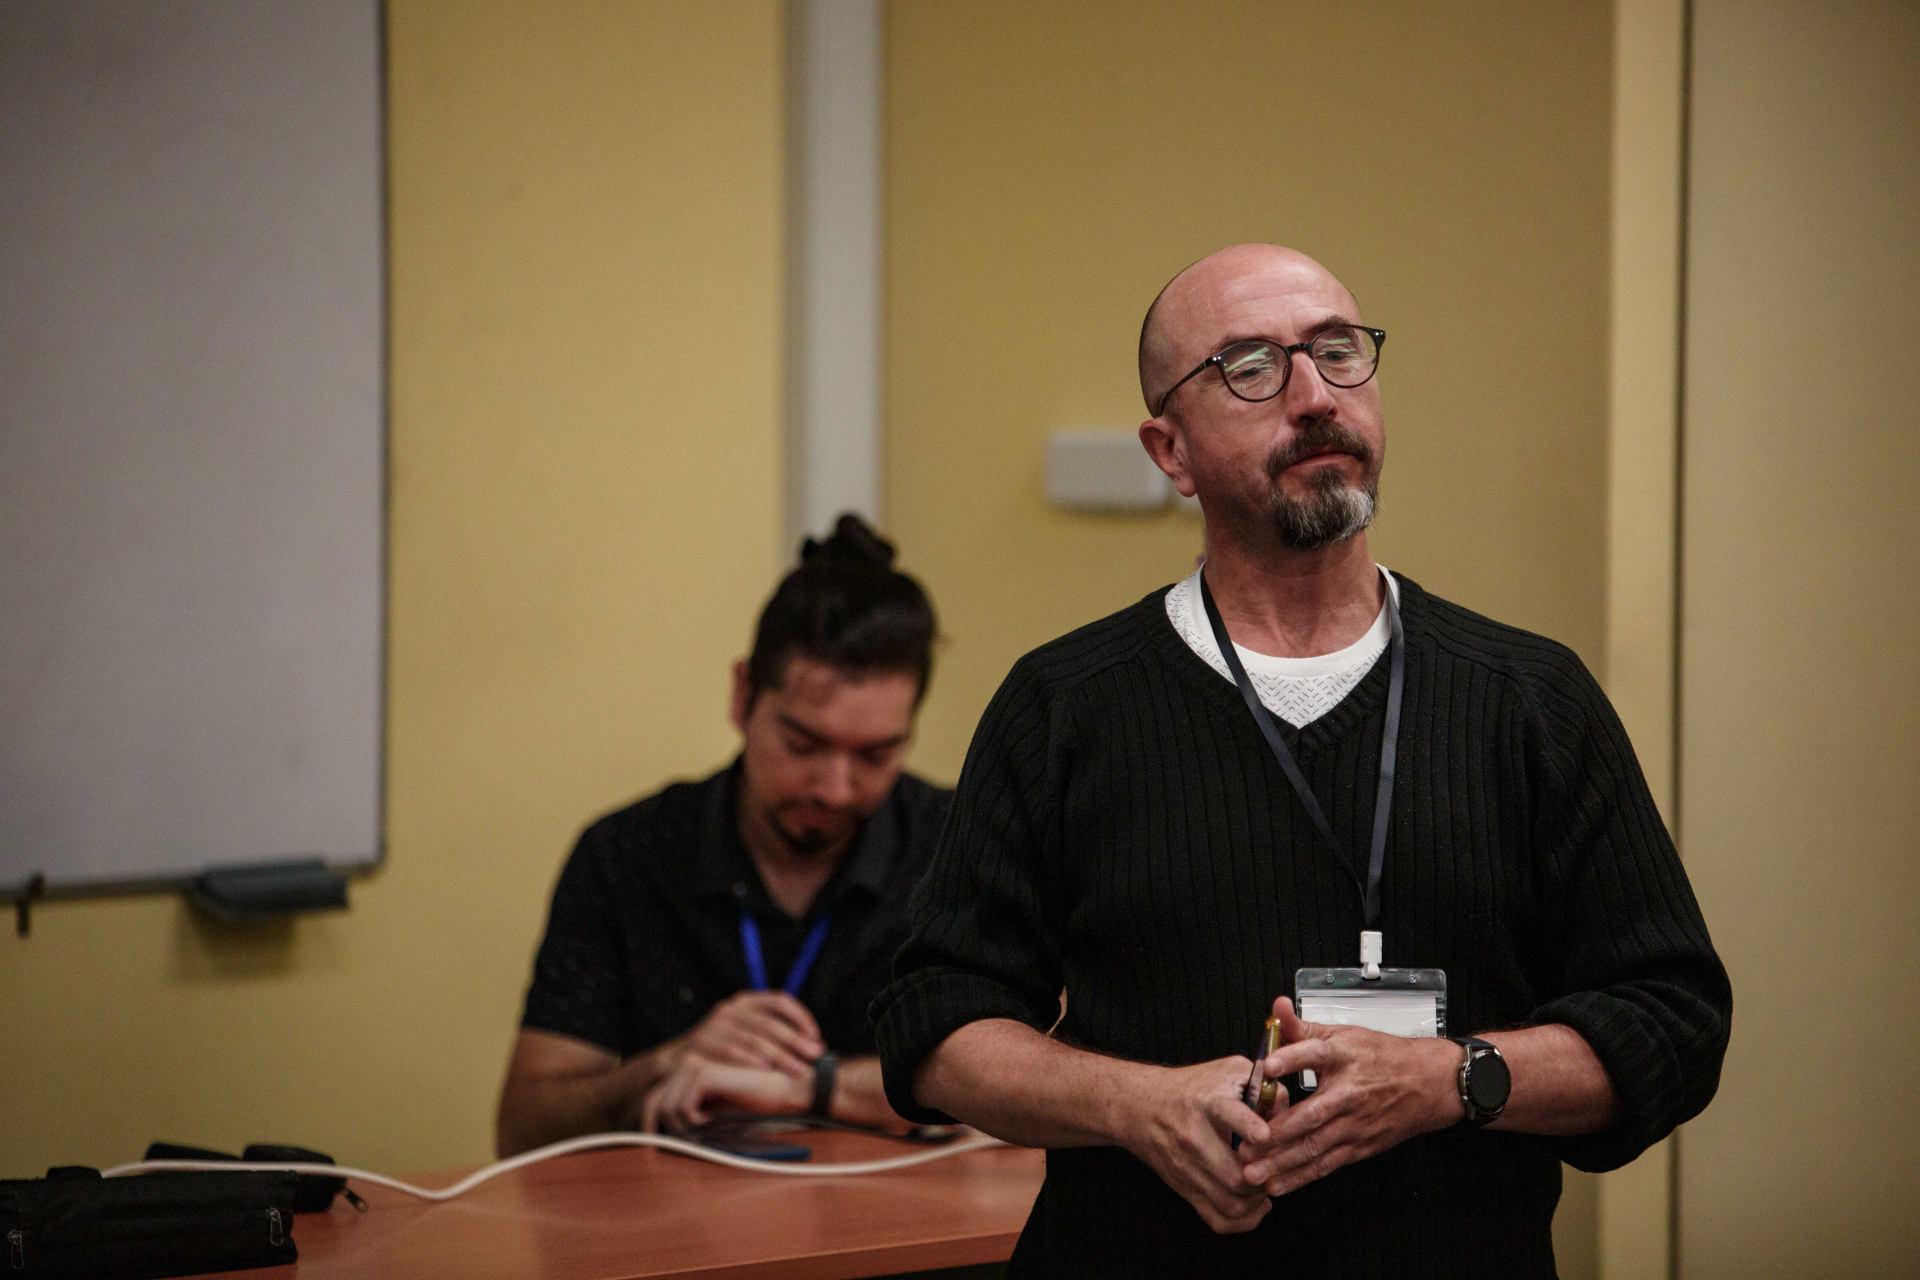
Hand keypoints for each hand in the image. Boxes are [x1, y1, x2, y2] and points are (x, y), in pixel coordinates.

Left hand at [640, 1056, 810, 1132]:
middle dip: (660, 1130)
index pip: (653, 1099)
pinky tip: (712, 1125)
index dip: (649, 1124)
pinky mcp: (704, 1073)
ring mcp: (694, 1066)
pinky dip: (695, 1124)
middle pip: (653, 1102)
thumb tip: (660, 1137)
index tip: (654, 1146)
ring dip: (684, 1130)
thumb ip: (688, 1118)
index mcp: (687, 1072)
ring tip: (705, 1134)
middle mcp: (686, 1064)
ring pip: (667, 1108)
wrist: (783, 1092)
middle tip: (676, 1148)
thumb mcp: (712, 1115)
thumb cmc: (752, 1105)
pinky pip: (682, 1108)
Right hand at [681, 991, 824, 1078]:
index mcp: (746, 1002)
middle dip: (795, 1041)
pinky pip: (730, 1051)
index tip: (816, 1037)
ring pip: (754, 1038)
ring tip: (796, 1070)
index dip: (801, 1017)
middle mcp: (731, 1009)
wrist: (677, 1062)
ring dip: (778, 1056)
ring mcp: (715, 1025)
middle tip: (814, 1058)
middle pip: (770, 1022)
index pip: (780, 1001)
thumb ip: (774, 1036)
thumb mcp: (746, 1035)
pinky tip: (765, 1071)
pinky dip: (750, 1061)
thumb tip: (818, 1047)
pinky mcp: (701, 1042)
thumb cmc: (723, 1052)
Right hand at [1114, 1055, 1274, 1234]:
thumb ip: (1262, 1084)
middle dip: (1266, 1175)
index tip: (1265, 1136)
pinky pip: (1219, 1220)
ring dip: (1258, 1199)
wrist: (1141, 1107)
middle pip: (1237, 1174)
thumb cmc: (1189, 1088)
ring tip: (1267, 1184)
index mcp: (1207, 1103)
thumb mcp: (1226, 1071)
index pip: (1229, 1115)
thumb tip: (1289, 1108)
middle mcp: (1195, 1138)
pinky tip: (1255, 1204)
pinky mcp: (1186, 1189)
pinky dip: (1244, 1220)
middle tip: (1278, 1167)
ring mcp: (1189, 1169)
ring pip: (1233, 1202)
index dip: (1252, 1127)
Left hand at [1237, 997, 1459, 1196]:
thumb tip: (1276, 1007)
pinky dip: (1301, 1176)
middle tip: (1246, 1141)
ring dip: (1282, 1161)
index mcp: (1344, 1057)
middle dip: (1277, 1131)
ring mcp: (1353, 1124)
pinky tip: (1278, 1184)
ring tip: (1253, 1171)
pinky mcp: (1358, 1146)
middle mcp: (1348, 1093)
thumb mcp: (1343, 1034)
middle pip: (1311, 1113)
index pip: (1316, 1055)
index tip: (1267, 1065)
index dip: (1291, 1058)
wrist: (1427, 1083)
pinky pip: (1326, 1164)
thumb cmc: (1381, 1057)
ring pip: (1315, 1145)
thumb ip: (1303, 1027)